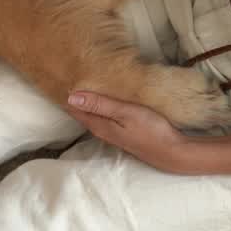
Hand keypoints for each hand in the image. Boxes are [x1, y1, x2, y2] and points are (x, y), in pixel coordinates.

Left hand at [66, 91, 193, 173]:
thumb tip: (71, 98)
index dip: (66, 95)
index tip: (58, 79)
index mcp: (99, 125)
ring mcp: (112, 134)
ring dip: (86, 103)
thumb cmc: (151, 130)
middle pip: (81, 113)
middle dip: (73, 98)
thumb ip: (100, 105)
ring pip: (92, 116)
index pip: (75, 109)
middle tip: (64, 78)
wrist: (172, 152)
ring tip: (78, 87)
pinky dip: (98, 108)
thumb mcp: (125, 113)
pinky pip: (103, 118)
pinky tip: (101, 101)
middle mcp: (102, 131)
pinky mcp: (122, 134)